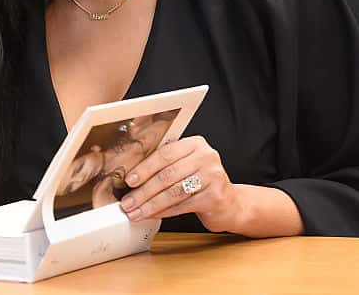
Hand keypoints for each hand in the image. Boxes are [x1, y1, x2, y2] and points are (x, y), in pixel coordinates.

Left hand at [118, 136, 241, 232]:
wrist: (230, 203)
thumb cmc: (202, 183)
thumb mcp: (187, 166)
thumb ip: (166, 166)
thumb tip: (133, 178)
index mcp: (195, 144)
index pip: (165, 153)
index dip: (145, 168)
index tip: (129, 180)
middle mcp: (206, 156)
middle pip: (167, 174)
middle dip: (144, 191)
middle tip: (128, 202)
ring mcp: (212, 176)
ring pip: (173, 192)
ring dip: (150, 204)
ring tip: (136, 212)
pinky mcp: (214, 197)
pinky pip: (181, 205)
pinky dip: (163, 212)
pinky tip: (151, 215)